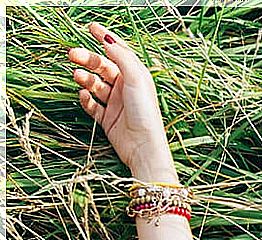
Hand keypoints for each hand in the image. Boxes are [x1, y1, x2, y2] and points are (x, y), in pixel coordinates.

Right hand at [67, 22, 174, 177]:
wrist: (143, 146)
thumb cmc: (145, 113)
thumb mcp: (136, 80)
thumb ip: (123, 58)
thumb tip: (109, 40)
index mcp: (136, 77)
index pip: (119, 53)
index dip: (105, 39)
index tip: (91, 28)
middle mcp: (126, 89)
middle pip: (102, 67)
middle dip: (87, 59)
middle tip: (72, 54)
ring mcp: (116, 103)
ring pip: (94, 85)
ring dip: (84, 78)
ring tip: (78, 76)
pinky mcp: (107, 118)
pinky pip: (92, 104)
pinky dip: (86, 99)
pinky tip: (84, 96)